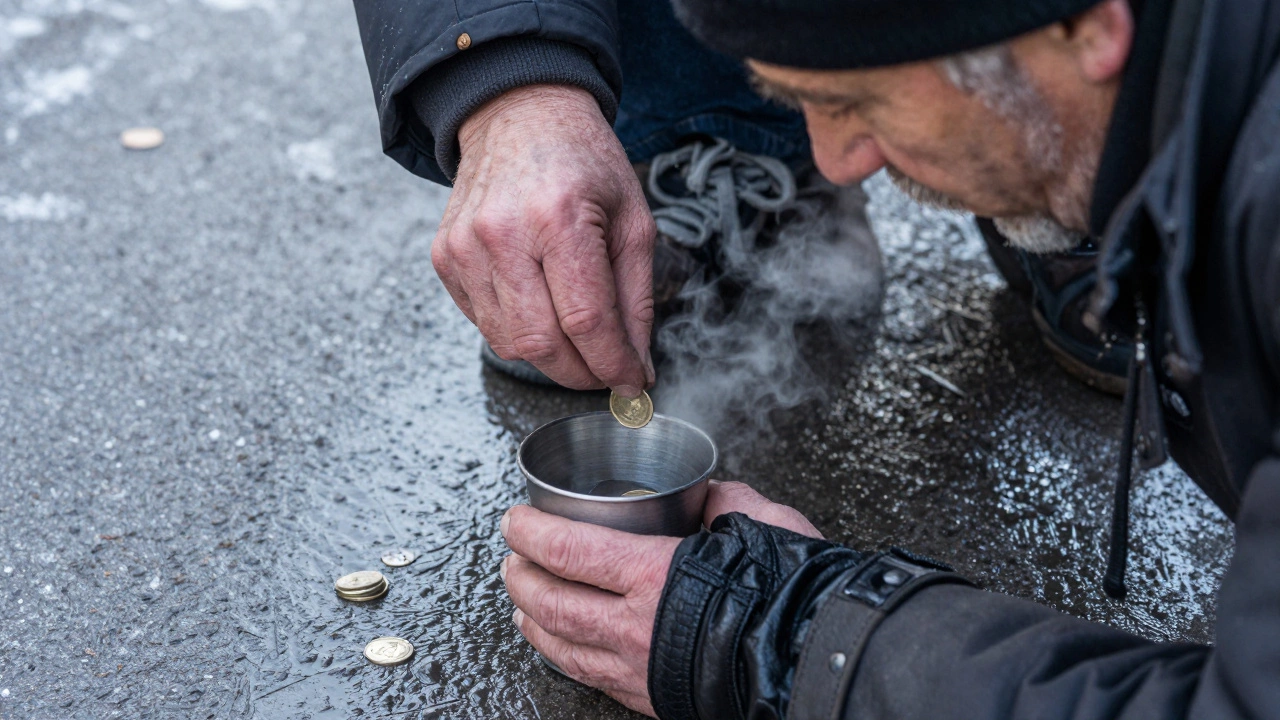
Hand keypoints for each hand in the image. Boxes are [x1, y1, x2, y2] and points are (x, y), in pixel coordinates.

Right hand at [433, 84, 655, 395]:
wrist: (519, 115)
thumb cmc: (583, 162)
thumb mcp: (633, 220)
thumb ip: (638, 300)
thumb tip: (638, 367)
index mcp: (559, 217)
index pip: (586, 321)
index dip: (613, 365)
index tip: (633, 382)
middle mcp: (504, 234)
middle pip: (542, 344)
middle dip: (582, 373)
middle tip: (607, 370)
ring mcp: (466, 248)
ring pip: (509, 343)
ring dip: (551, 357)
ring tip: (577, 337)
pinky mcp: (445, 257)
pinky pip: (484, 323)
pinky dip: (518, 332)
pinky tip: (540, 305)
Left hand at [500, 481, 819, 716]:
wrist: (819, 664)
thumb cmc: (792, 593)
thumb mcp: (760, 524)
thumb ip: (725, 502)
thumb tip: (711, 495)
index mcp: (652, 573)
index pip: (568, 549)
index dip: (531, 532)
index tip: (515, 519)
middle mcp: (633, 625)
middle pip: (551, 601)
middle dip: (521, 576)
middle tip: (512, 556)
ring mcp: (638, 668)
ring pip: (561, 646)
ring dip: (532, 619)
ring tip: (522, 602)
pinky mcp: (651, 698)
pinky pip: (590, 677)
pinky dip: (562, 656)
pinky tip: (559, 646)